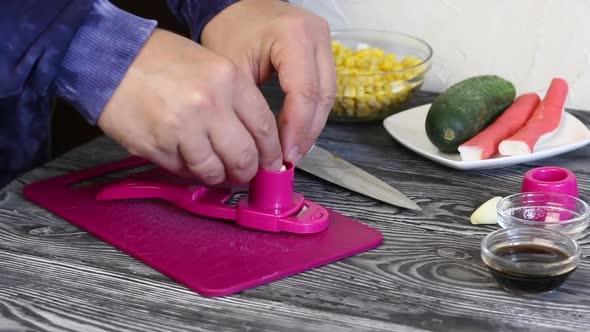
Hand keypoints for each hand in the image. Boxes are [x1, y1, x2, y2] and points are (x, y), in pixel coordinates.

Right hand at [97, 28, 282, 184]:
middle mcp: (210, 103)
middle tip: (244, 173)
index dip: (271, 153)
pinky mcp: (159, 146)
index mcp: (228, 79)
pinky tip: (187, 159)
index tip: (271, 163)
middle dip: (247, 172)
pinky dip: (189, 172)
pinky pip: (184, 171)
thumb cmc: (157, 60)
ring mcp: (183, 127)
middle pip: (244, 156)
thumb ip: (235, 99)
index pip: (264, 127)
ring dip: (218, 176)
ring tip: (214, 170)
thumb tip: (252, 138)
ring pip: (215, 171)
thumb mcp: (210, 65)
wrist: (110, 58)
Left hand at [201, 0, 336, 163]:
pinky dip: (312, 112)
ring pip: (328, 95)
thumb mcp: (234, 71)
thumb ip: (253, 109)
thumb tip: (265, 148)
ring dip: (312, 125)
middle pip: (323, 96)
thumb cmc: (231, 30)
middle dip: (307, 132)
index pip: (304, 92)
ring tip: (294, 149)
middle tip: (290, 157)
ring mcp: (324, 41)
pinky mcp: (323, 50)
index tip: (284, 154)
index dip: (296, 129)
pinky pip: (324, 88)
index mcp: (294, 36)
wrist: (235, 7)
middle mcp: (317, 36)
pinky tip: (299, 131)